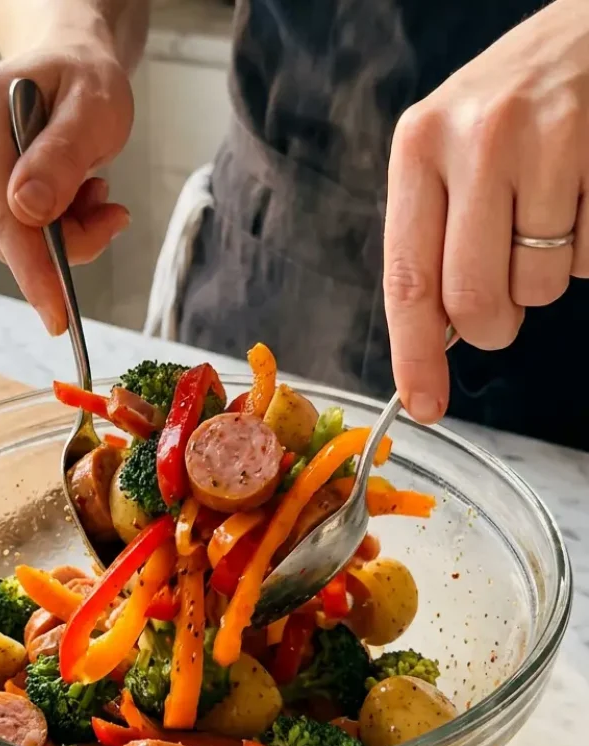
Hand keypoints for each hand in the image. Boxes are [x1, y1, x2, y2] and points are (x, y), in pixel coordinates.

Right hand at [0, 34, 132, 332]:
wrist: (67, 66)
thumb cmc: (83, 82)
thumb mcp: (94, 109)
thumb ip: (64, 156)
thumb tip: (28, 210)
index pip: (3, 213)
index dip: (33, 270)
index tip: (56, 315)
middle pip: (7, 232)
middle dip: (66, 243)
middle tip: (111, 215)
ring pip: (10, 240)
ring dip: (62, 234)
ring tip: (92, 191)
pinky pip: (9, 234)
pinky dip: (48, 231)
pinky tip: (70, 197)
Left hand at [383, 0, 588, 422]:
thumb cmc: (514, 108)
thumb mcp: (449, 151)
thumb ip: (433, 234)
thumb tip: (437, 335)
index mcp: (419, 147)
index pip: (408, 279)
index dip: (415, 356)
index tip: (423, 404)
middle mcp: (477, 141)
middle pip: (476, 301)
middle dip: (493, 323)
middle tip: (504, 298)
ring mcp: (549, 142)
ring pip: (542, 286)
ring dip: (545, 273)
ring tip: (550, 208)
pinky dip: (587, 246)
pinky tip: (582, 191)